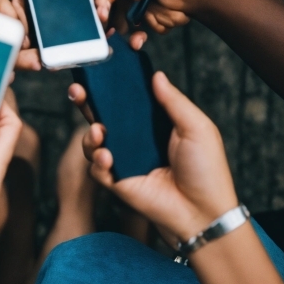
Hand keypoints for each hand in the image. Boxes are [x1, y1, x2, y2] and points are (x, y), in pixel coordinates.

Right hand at [75, 69, 238, 246]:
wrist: (203, 213)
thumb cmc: (206, 170)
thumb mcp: (196, 127)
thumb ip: (173, 100)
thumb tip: (156, 74)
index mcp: (154, 122)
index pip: (128, 98)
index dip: (113, 86)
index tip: (99, 70)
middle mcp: (136, 138)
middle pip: (104, 115)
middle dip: (87, 101)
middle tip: (78, 91)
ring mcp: (125, 160)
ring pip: (94, 139)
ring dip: (90, 134)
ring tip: (98, 132)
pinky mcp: (118, 181)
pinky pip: (97, 168)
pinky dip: (97, 161)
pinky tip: (106, 158)